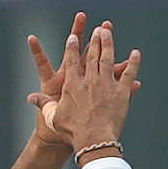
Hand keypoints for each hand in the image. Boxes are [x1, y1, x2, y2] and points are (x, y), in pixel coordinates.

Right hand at [30, 23, 141, 152]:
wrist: (93, 139)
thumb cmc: (72, 132)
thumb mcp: (53, 118)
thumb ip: (44, 105)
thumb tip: (32, 98)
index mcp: (72, 84)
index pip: (71, 60)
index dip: (72, 47)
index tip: (73, 37)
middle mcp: (89, 80)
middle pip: (91, 55)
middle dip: (94, 39)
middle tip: (97, 28)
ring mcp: (106, 84)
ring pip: (108, 59)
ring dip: (108, 43)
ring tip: (108, 30)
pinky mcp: (121, 93)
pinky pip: (128, 74)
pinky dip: (133, 63)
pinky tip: (136, 53)